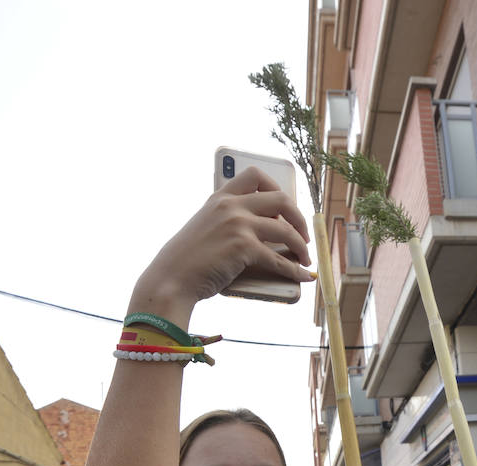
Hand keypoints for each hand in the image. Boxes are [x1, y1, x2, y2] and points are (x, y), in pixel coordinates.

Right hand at [129, 167, 313, 319]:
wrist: (171, 279)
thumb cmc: (187, 260)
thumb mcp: (203, 227)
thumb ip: (224, 221)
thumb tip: (255, 231)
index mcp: (220, 198)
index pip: (255, 176)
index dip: (276, 187)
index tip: (285, 206)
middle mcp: (231, 206)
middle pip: (281, 200)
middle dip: (299, 217)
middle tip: (303, 235)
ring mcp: (238, 225)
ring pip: (285, 230)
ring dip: (301, 245)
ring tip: (305, 258)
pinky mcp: (243, 248)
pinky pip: (279, 259)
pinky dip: (294, 270)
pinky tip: (303, 276)